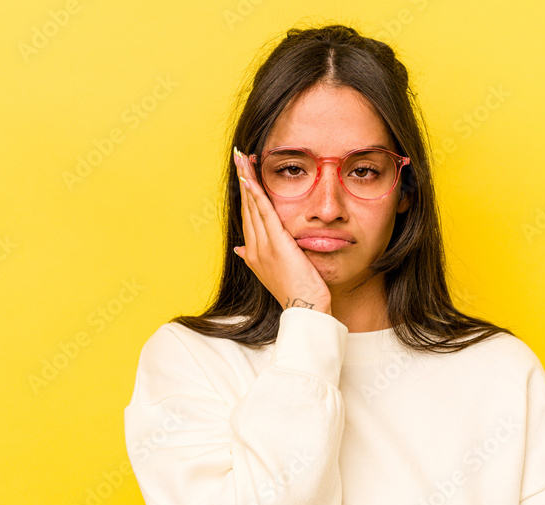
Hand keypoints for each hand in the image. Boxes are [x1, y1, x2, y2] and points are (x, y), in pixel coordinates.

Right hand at [232, 147, 331, 313]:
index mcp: (252, 253)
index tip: (243, 173)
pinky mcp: (275, 244)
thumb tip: (240, 248)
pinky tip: (250, 178)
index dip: (245, 193)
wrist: (305, 309)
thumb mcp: (275, 271)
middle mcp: (252, 248)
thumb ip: (258, 256)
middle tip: (239, 156)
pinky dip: (256, 194)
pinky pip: (263, 213)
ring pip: (252, 206)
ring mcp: (262, 246)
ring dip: (246, 180)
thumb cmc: (297, 292)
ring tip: (242, 159)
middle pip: (246, 206)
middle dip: (242, 179)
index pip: (248, 216)